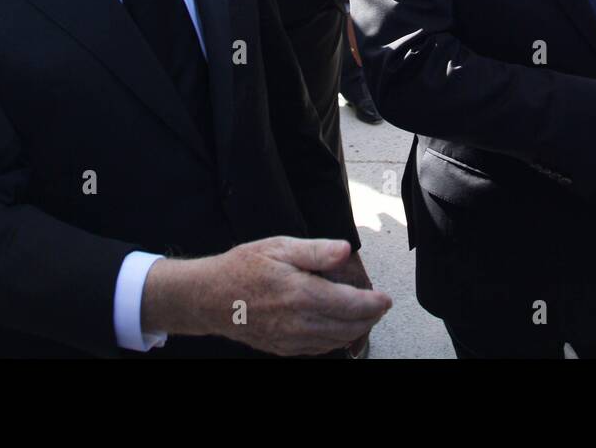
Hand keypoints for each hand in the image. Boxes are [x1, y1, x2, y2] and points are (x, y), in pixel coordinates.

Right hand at [175, 237, 391, 356]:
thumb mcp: (280, 247)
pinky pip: (319, 349)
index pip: (352, 305)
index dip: (375, 303)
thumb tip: (345, 250)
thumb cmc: (242, 268)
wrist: (209, 297)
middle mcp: (300, 322)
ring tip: (363, 314)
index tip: (386, 298)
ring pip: (337, 341)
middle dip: (370, 317)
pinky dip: (335, 339)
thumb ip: (317, 250)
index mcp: (302, 294)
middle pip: (350, 327)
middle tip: (379, 305)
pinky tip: (337, 326)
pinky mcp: (284, 348)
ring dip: (355, 329)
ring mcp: (292, 339)